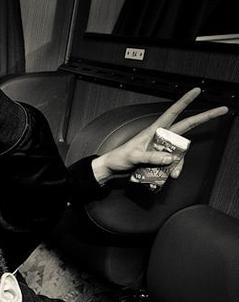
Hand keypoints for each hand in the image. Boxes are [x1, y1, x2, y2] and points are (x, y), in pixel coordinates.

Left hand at [90, 88, 229, 185]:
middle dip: (204, 118)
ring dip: (180, 163)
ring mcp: (162, 148)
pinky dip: (173, 170)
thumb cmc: (119, 158)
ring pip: (181, 151)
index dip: (185, 101)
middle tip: (222, 110)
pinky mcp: (161, 158)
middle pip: (186, 127)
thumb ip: (151, 157)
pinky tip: (168, 177)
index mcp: (154, 130)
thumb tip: (169, 158)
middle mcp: (161, 137)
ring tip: (172, 175)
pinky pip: (173, 163)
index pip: (173, 112)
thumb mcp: (133, 157)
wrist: (112, 169)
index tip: (197, 91)